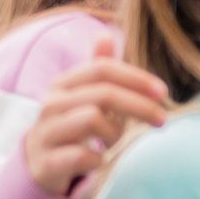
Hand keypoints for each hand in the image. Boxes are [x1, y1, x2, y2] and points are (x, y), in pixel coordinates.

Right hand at [22, 39, 168, 197]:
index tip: (162, 92)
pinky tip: (96, 159)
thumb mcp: (83, 97)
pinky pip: (83, 156)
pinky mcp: (47, 162)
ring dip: (114, 133)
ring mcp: (46, 132)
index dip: (135, 77)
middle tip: (162, 119)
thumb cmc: (70, 126)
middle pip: (103, 94)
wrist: (37, 165)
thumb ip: (98, 69)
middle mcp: (52, 104)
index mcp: (64, 84)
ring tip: (111, 141)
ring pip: (93, 120)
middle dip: (139, 106)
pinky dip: (98, 159)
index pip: (102, 69)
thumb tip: (106, 33)